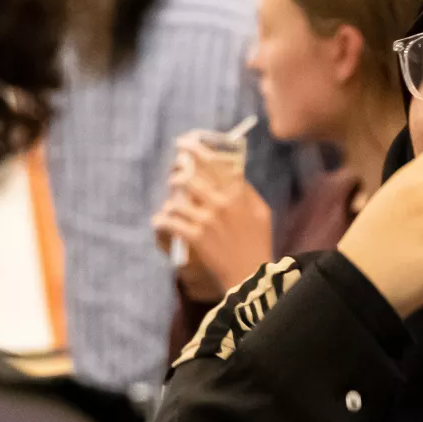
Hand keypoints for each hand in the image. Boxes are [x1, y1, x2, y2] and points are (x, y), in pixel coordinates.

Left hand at [153, 141, 273, 301]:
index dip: (197, 151)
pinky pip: (170, 221)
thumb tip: (230, 171)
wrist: (250, 277)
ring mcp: (207, 220)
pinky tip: (161, 222)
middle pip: (192, 175)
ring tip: (171, 204)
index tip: (185, 144)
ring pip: (177, 198)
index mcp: (239, 194)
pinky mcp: (195, 237)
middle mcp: (222, 202)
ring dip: (170, 200)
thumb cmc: (257, 244)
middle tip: (174, 171)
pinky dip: (162, 220)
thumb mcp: (261, 213)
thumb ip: (246, 191)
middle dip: (178, 170)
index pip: (216, 162)